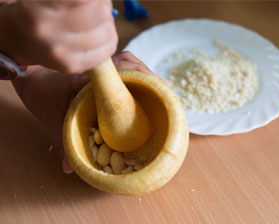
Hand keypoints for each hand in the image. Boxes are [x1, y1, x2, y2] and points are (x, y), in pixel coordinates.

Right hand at [0, 0, 116, 73]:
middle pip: (100, 13)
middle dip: (102, 6)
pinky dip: (108, 39)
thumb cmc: (40, 10)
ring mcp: (59, 52)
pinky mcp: (72, 66)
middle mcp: (46, 31)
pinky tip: (96, 35)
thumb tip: (100, 1)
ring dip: (107, 23)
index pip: (84, 0)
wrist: (20, 38)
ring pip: (107, 32)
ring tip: (93, 21)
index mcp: (38, 8)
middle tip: (94, 6)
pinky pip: (108, 49)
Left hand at [12, 51, 155, 173]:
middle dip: (148, 76)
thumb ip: (61, 143)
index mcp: (88, 76)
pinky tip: (148, 90)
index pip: (118, 67)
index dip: (139, 73)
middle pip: (131, 62)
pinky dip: (140, 77)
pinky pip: (128, 67)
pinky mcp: (108, 70)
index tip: (154, 82)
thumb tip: (68, 168)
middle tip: (162, 91)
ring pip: (131, 63)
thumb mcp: (52, 121)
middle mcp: (99, 68)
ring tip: (160, 92)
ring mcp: (105, 67)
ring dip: (146, 76)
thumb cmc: (44, 98)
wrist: (34, 81)